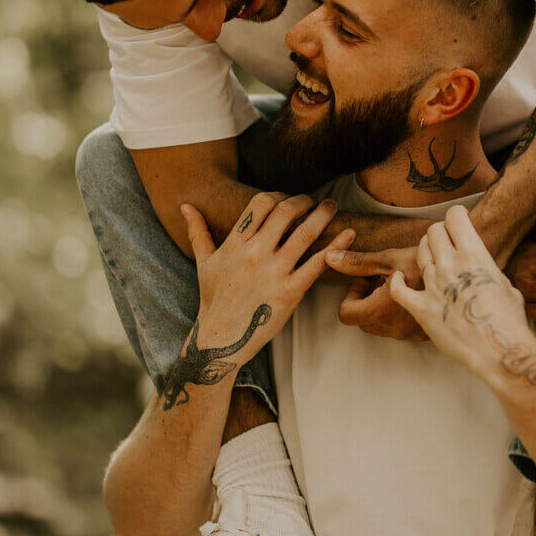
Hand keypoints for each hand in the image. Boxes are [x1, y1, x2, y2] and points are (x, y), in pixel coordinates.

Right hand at [182, 193, 355, 353]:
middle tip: (315, 200)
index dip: (279, 195)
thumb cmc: (214, 299)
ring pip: (304, 233)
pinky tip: (350, 233)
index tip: (289, 200)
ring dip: (323, 214)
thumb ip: (197, 231)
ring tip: (332, 206)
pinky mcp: (290, 292)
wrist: (221, 339)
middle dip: (303, 200)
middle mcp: (254, 254)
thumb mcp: (204, 262)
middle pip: (285, 211)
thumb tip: (185, 206)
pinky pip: (317, 264)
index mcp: (235, 244)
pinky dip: (336, 247)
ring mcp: (273, 272)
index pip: (261, 203)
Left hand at [325, 246, 428, 340]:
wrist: (466, 274)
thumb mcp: (388, 259)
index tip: (367, 279)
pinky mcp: (424, 335)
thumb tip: (329, 258)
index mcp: (380, 312)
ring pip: (382, 324)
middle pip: (363, 320)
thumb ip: (356, 263)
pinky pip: (402, 326)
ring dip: (383, 305)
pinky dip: (401, 312)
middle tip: (383, 278)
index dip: (351, 294)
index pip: (346, 313)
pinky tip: (416, 292)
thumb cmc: (426, 262)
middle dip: (366, 298)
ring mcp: (409, 334)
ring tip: (401, 282)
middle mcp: (393, 329)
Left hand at [389, 206, 535, 382]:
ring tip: (432, 258)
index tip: (457, 221)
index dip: (456, 216)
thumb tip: (480, 267)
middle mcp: (450, 265)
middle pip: (433, 232)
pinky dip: (396, 281)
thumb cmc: (508, 319)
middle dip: (440, 233)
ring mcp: (433, 286)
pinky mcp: (421, 308)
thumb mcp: (503, 282)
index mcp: (473, 254)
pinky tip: (398, 277)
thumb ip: (486, 268)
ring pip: (420, 254)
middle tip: (445, 241)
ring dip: (425, 253)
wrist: (499, 350)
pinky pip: (398, 289)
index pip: (454, 217)